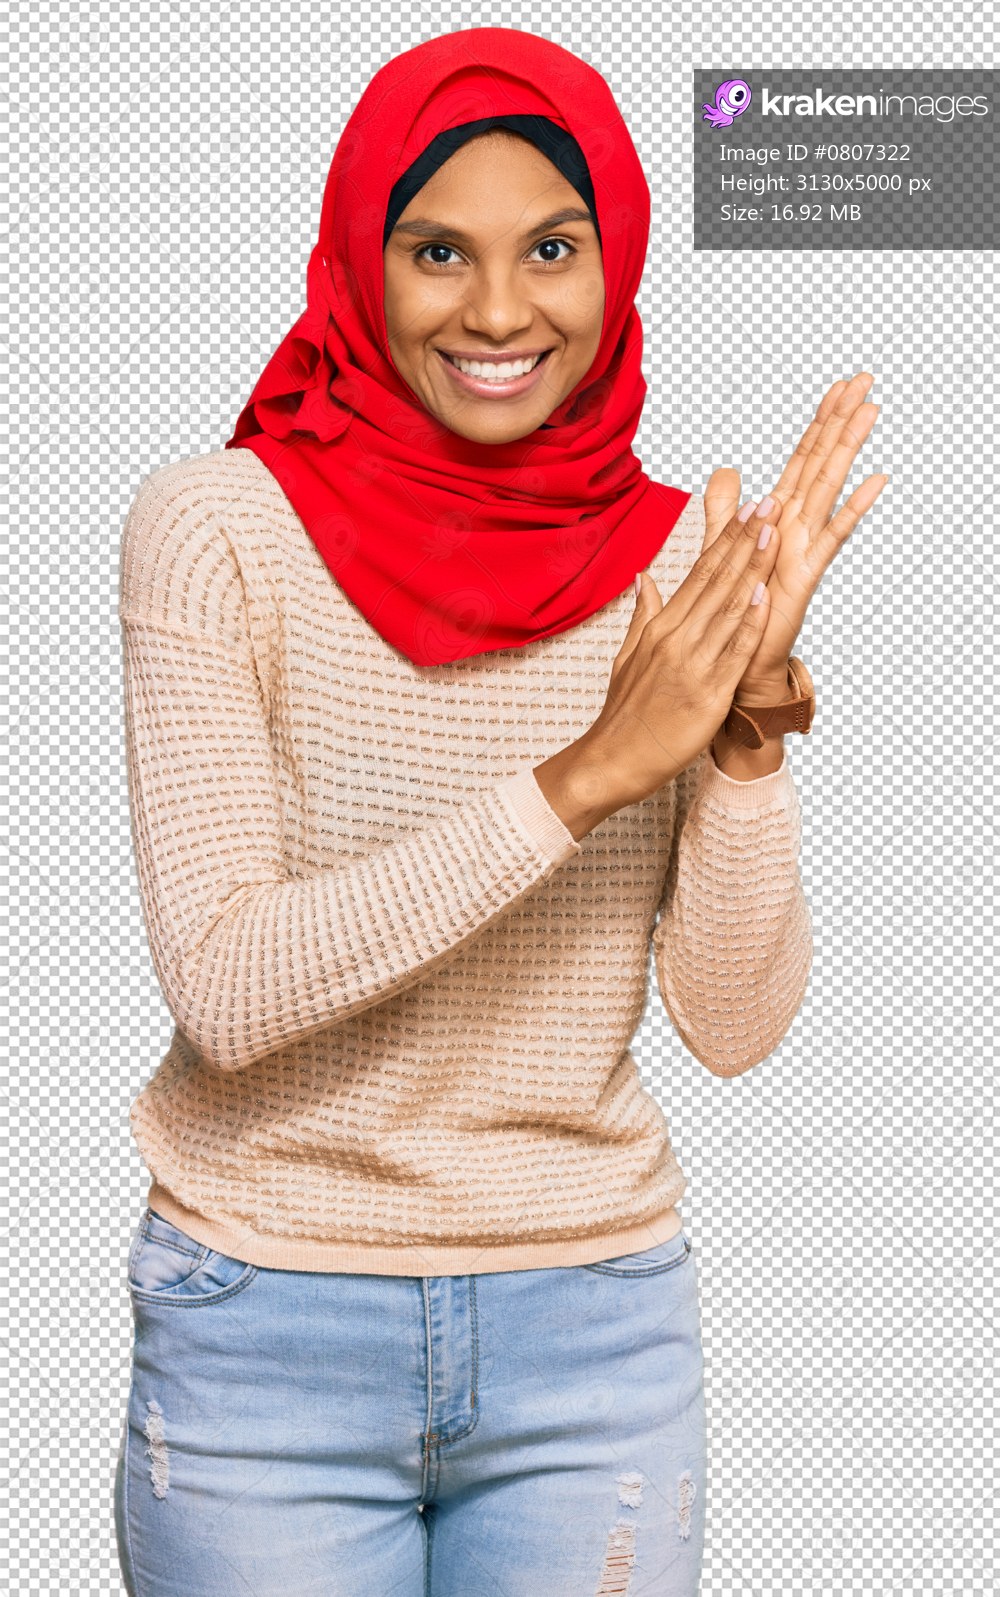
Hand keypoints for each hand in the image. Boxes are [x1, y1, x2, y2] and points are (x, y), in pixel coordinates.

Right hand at [533, 497, 782, 839]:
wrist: (612, 762)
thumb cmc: (624, 715)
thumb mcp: (627, 657)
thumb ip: (643, 614)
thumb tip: (646, 577)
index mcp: (661, 628)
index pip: (700, 573)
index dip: (728, 539)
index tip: (750, 508)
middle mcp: (676, 639)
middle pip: (717, 581)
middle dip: (747, 540)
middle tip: (771, 503)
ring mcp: (691, 666)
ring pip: (728, 608)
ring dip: (753, 570)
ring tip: (775, 534)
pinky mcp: (706, 695)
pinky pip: (733, 654)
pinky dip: (749, 624)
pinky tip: (764, 597)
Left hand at [702, 371, 888, 705]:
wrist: (739, 659)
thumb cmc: (738, 608)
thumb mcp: (723, 548)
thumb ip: (724, 511)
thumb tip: (725, 473)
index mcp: (778, 518)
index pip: (800, 460)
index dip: (818, 423)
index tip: (838, 386)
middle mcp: (797, 527)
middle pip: (820, 463)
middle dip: (841, 421)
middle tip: (865, 380)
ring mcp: (804, 547)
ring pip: (829, 487)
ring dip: (849, 449)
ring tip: (871, 411)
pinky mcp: (806, 573)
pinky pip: (832, 536)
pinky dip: (854, 508)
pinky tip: (876, 482)